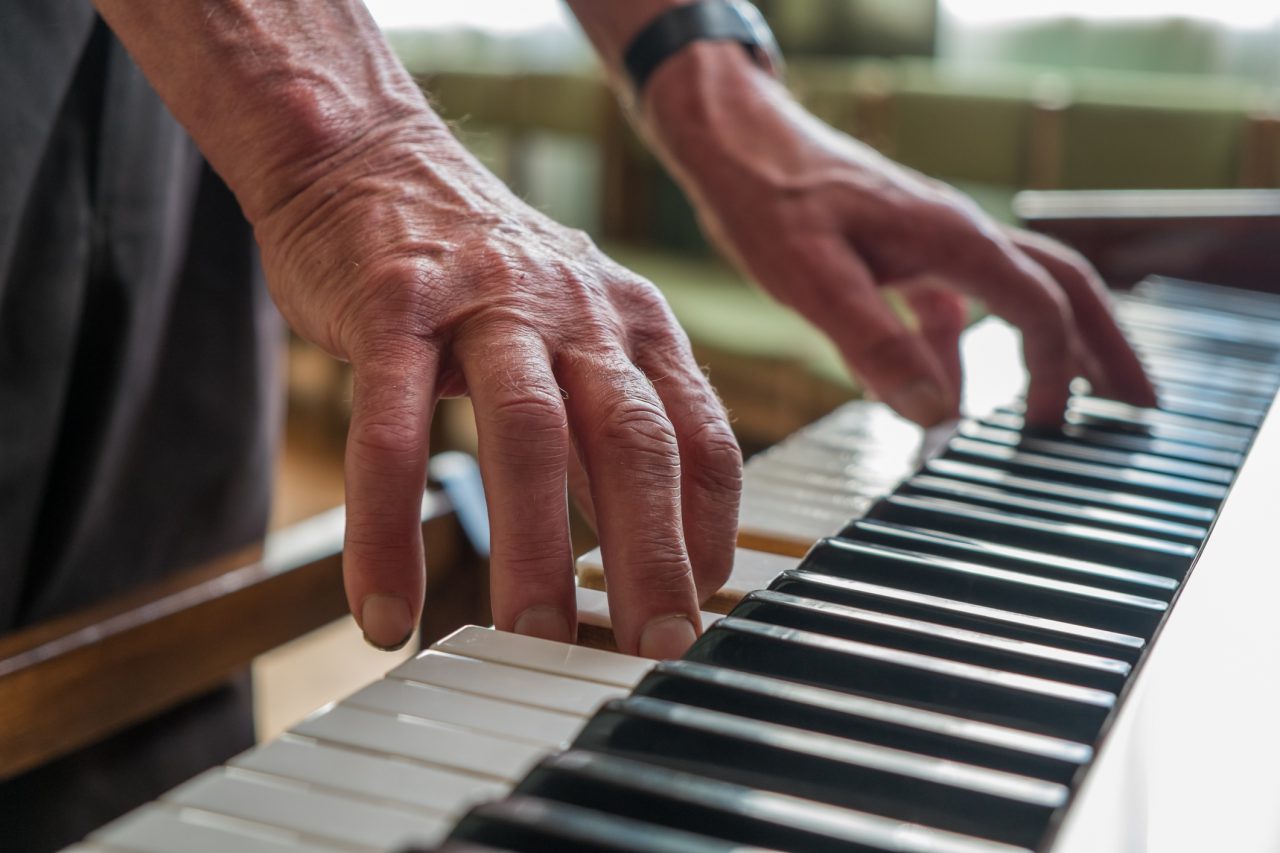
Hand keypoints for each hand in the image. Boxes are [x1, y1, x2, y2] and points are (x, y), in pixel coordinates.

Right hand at [256, 123, 739, 655]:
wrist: (371, 158)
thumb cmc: (483, 271)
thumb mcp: (579, 329)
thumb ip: (614, 422)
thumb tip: (652, 539)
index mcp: (634, 320)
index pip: (702, 433)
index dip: (712, 526)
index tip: (702, 602)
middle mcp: (576, 308)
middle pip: (635, 440)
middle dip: (652, 554)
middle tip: (654, 647)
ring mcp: (485, 303)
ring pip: (528, 432)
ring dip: (535, 547)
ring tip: (532, 639)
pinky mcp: (393, 306)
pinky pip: (391, 429)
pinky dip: (388, 529)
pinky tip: (386, 609)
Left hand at [641, 44, 1155, 424]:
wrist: (737, 145)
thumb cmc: (770, 201)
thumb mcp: (813, 280)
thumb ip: (875, 346)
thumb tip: (937, 414)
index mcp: (954, 239)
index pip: (1042, 306)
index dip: (1056, 370)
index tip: (1046, 429)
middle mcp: (959, 234)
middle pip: (1066, 286)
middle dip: (1106, 346)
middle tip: (1139, 404)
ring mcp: (935, 239)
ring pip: (1019, 290)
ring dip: (1050, 345)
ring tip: (1069, 403)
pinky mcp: (904, 249)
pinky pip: (958, 301)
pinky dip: (967, 348)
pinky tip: (947, 391)